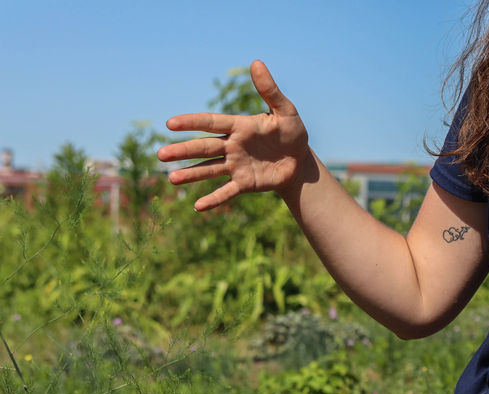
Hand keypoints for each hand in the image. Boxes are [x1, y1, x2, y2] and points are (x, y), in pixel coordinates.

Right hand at [157, 60, 310, 210]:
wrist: (300, 161)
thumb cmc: (292, 133)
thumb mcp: (286, 112)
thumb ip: (270, 91)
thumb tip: (256, 63)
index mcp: (239, 127)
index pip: (211, 122)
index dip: (192, 122)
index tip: (170, 123)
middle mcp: (232, 146)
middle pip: (204, 148)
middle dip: (183, 151)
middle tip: (161, 155)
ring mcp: (237, 166)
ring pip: (210, 170)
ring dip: (191, 174)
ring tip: (170, 178)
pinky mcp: (245, 183)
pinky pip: (227, 192)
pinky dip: (214, 199)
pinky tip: (198, 207)